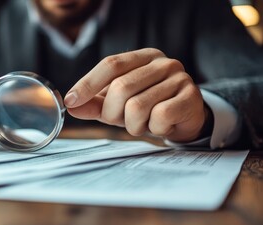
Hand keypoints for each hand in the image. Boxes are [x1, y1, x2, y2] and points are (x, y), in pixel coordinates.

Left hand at [64, 48, 206, 141]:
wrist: (184, 120)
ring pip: (137, 106)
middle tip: (121, 120)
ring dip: (134, 125)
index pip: (110, 64)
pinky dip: (155, 128)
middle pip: (121, 87)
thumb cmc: (148, 108)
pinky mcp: (191, 96)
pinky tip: (161, 125)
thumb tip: (71, 106)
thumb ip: (95, 104)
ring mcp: (179, 77)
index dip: (87, 83)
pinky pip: (160, 116)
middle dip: (113, 112)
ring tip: (144, 123)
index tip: (70, 100)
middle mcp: (162, 62)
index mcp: (142, 57)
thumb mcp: (117, 105)